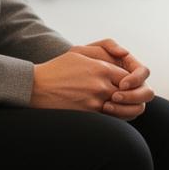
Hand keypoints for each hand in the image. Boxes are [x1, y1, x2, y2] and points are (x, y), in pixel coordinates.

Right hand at [31, 49, 150, 119]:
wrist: (35, 87)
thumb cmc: (57, 68)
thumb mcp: (79, 51)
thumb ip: (104, 49)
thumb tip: (124, 54)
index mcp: (101, 68)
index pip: (129, 77)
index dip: (131, 82)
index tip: (126, 85)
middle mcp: (100, 85)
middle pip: (130, 94)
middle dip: (133, 97)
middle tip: (129, 99)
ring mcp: (94, 102)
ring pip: (123, 109)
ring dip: (126, 110)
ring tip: (122, 108)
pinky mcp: (87, 116)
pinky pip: (109, 120)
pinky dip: (114, 118)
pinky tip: (109, 115)